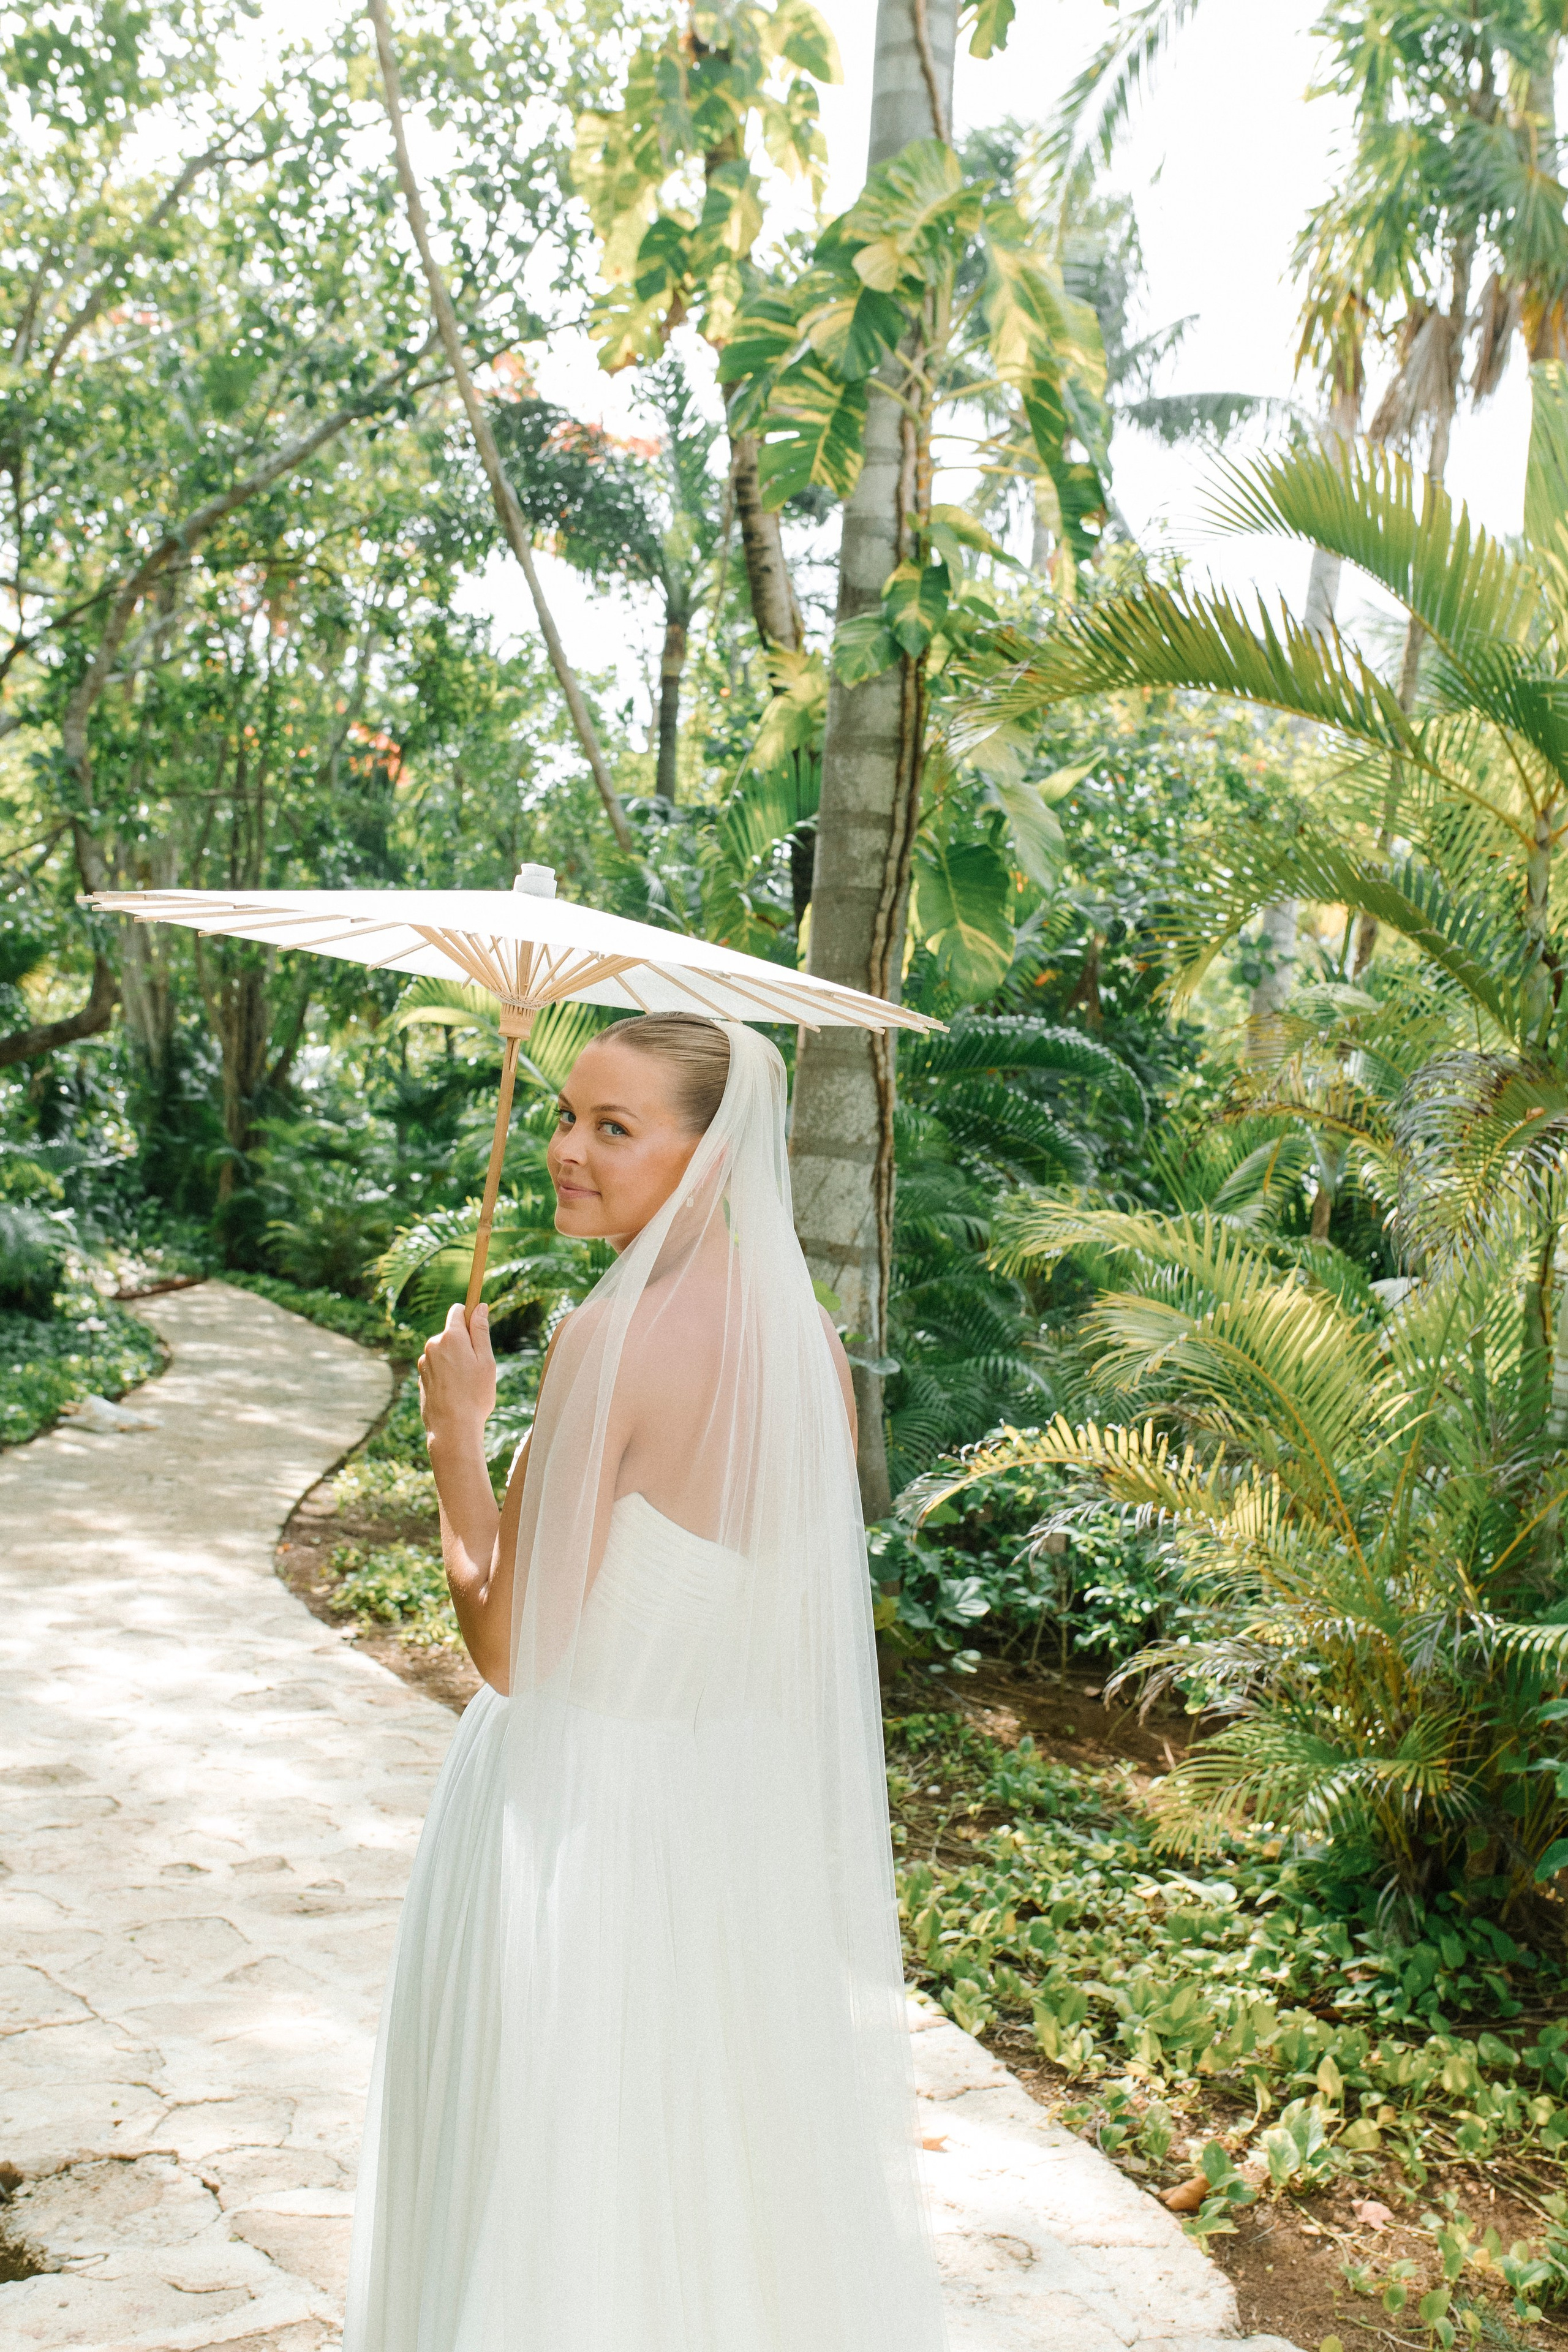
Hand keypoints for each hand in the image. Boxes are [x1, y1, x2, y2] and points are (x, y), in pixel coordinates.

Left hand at [418, 1303, 496, 1445]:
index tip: (479, 1328)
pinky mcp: (421, 1378)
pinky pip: (437, 1368)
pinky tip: (454, 1393)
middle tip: (477, 1368)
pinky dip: (446, 1375)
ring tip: (466, 1385)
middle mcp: (433, 1345)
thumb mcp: (486, 1361)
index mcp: (451, 1337)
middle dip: (465, 1344)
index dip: (470, 1315)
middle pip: (452, 1334)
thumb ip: (481, 1331)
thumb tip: (480, 1306)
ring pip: (444, 1353)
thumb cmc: (474, 1395)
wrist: (451, 1428)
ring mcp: (424, 1363)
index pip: (458, 1311)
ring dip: (455, 1361)